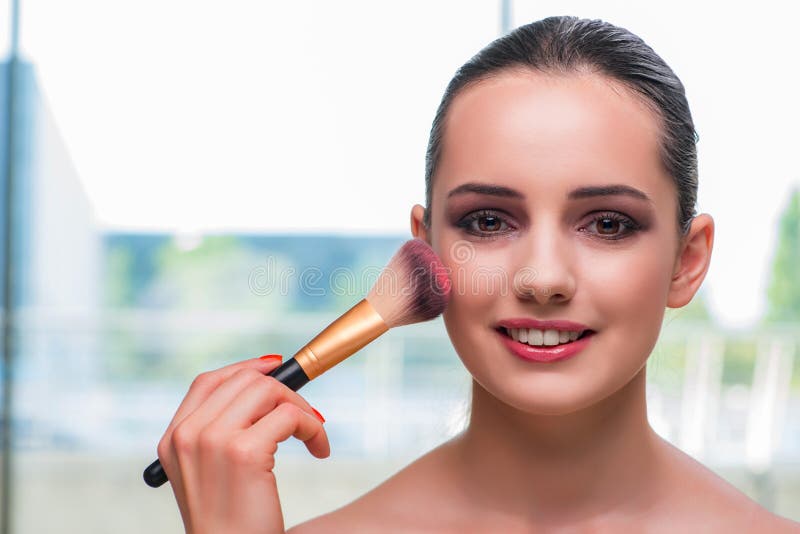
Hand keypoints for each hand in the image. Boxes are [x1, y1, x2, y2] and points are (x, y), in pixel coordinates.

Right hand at [156, 355, 328, 533]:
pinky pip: (291, 416)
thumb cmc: (230, 523)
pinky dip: (314, 429)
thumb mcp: (209, 474)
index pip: (208, 382)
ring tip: (313, 435)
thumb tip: (265, 388)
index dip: (246, 368)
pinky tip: (319, 450)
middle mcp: (187, 435)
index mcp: (174, 439)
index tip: (275, 368)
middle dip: (284, 392)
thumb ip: (221, 433)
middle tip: (305, 418)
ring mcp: (213, 441)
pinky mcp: (244, 452)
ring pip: (269, 391)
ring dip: (302, 410)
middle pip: (245, 381)